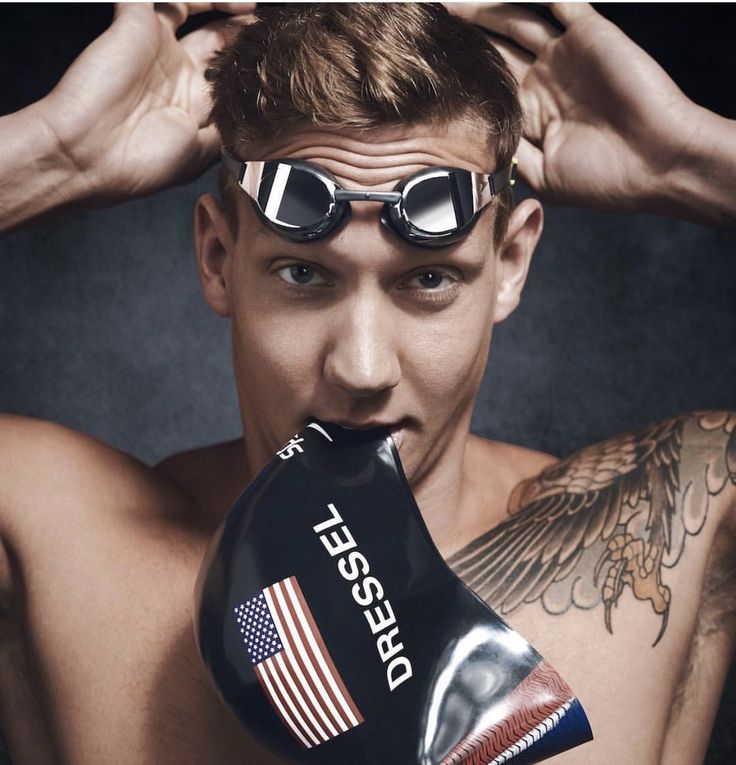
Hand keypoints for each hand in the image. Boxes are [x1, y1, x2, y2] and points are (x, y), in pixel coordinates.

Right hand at [38, 2, 254, 203]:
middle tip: (267, 26)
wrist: (89, 155)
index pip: (228, 72)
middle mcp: (176, 71)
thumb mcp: (200, 153)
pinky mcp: (134, 22)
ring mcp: (155, 44)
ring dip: (222, 2)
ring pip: (192, 6)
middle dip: (244, 29)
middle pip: (217, 36)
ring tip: (250, 7)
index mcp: (192, 103)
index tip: (277, 54)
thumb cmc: (140, 164)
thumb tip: (257, 114)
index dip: (251, 60)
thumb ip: (228, 129)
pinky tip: (218, 0)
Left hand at [446, 3, 701, 213]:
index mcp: (529, 116)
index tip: (422, 73)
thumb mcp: (541, 176)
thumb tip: (465, 150)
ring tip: (448, 5)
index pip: (485, 89)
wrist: (658, 164)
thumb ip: (507, 155)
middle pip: (493, 51)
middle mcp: (542, 83)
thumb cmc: (604, 180)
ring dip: (483, 11)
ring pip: (515, 22)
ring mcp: (564, 57)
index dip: (457, 79)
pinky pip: (559, 2)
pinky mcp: (589, 34)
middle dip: (462, 40)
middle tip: (426, 26)